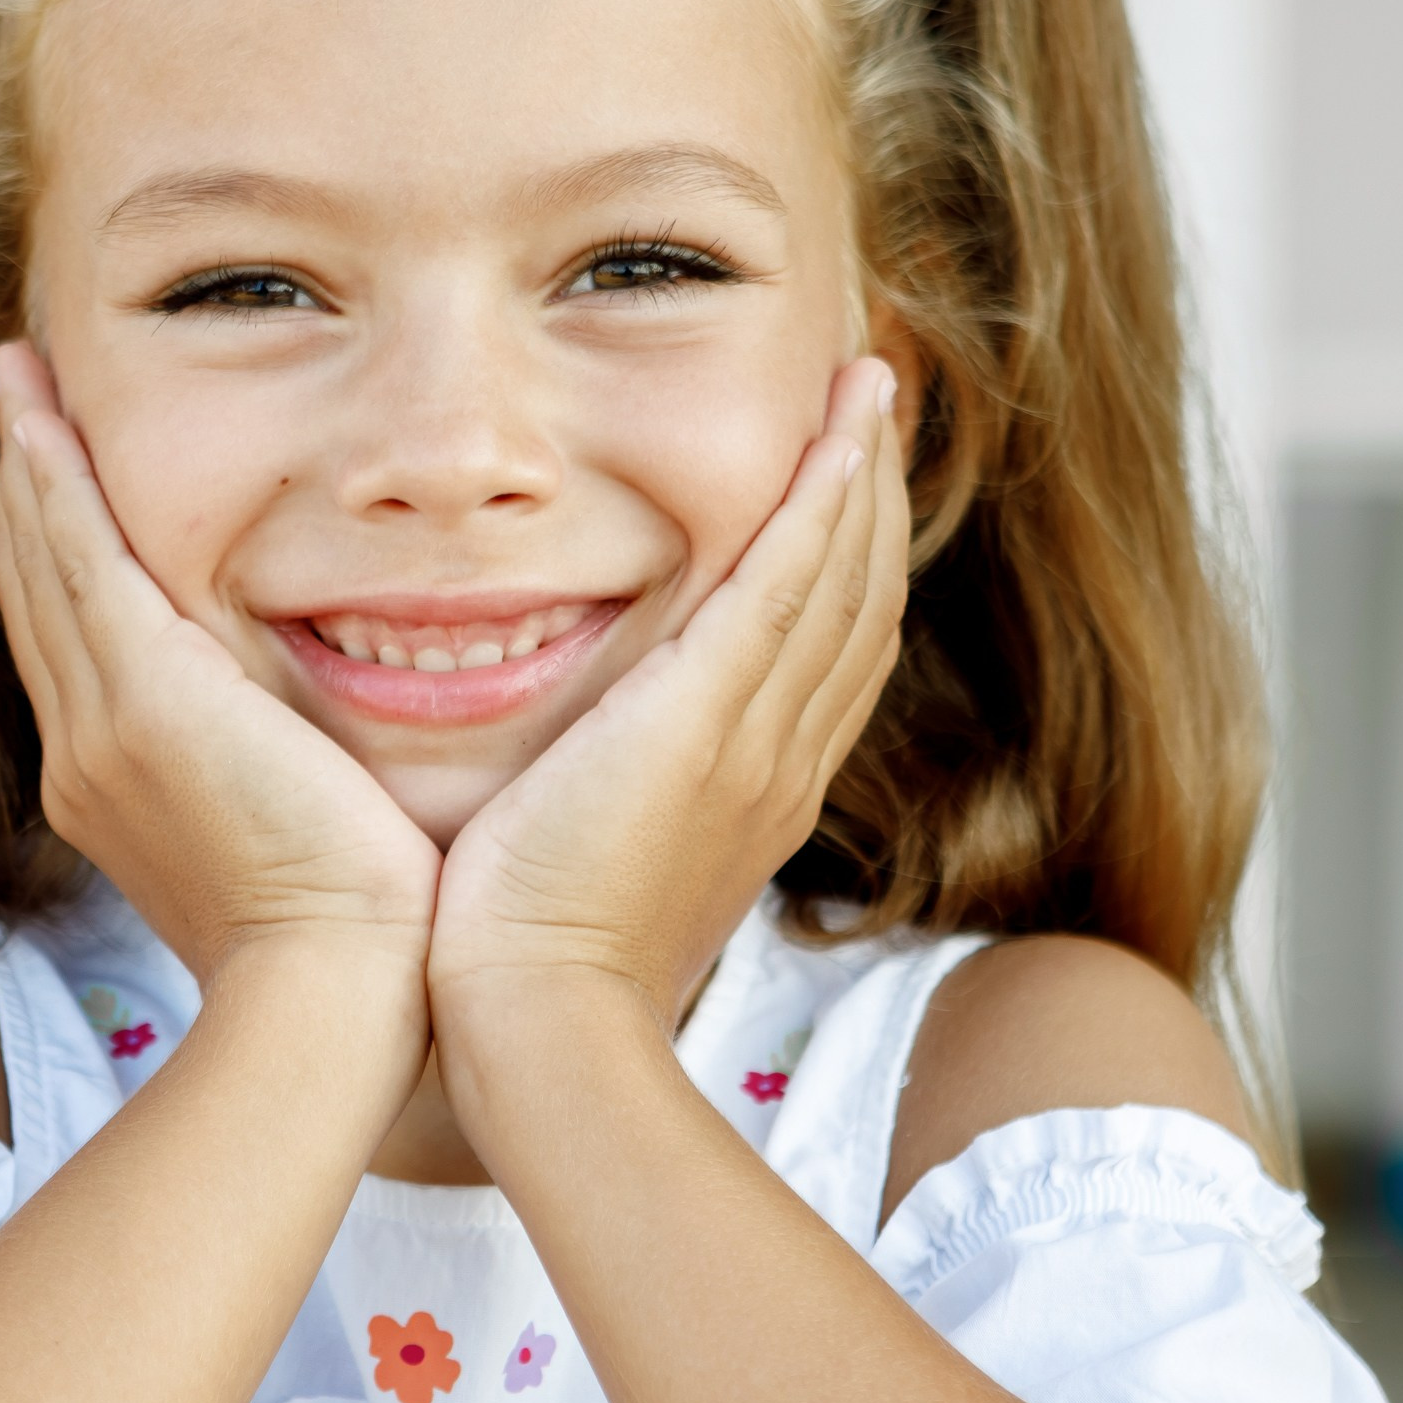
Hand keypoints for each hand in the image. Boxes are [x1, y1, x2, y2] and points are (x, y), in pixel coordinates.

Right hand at [0, 343, 440, 998]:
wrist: (334, 993)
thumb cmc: (353, 941)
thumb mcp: (301, 844)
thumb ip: (289, 778)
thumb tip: (323, 751)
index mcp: (119, 788)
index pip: (78, 642)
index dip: (63, 552)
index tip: (64, 472)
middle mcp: (87, 752)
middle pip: (38, 590)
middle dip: (29, 489)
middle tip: (23, 392)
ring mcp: (103, 725)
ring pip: (46, 560)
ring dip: (30, 460)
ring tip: (22, 374)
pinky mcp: (144, 697)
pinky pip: (80, 557)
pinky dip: (56, 480)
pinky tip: (44, 412)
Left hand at [429, 357, 906, 1036]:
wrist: (536, 1021)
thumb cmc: (528, 965)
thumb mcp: (590, 861)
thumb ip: (605, 797)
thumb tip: (578, 768)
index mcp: (759, 795)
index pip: (831, 656)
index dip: (847, 563)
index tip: (843, 485)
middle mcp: (782, 761)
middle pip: (863, 603)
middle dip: (874, 497)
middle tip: (873, 400)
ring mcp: (757, 738)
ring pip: (845, 577)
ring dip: (862, 471)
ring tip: (867, 381)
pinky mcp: (708, 717)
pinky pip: (791, 582)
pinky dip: (825, 498)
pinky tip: (841, 426)